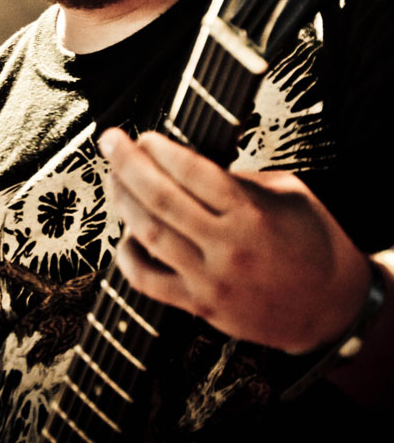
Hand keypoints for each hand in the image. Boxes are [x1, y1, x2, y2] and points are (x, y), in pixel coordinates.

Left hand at [98, 127, 370, 353]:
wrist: (332, 308)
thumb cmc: (312, 240)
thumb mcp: (286, 192)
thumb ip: (236, 178)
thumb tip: (184, 160)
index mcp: (252, 213)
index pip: (192, 171)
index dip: (160, 149)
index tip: (143, 134)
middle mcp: (228, 247)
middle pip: (160, 199)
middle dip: (127, 164)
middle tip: (110, 141)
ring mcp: (210, 281)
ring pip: (147, 235)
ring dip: (122, 202)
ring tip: (113, 179)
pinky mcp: (200, 307)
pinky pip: (147, 281)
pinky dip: (128, 255)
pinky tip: (126, 234)